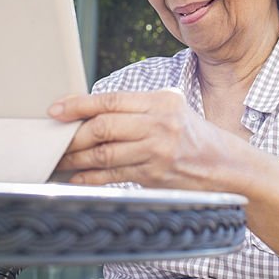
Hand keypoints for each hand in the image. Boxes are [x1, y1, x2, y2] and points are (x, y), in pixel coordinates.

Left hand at [49, 88, 228, 188]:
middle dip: (72, 135)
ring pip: (105, 153)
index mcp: (161, 102)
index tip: (55, 110)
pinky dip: (90, 178)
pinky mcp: (155, 176)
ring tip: (58, 160)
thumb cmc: (193, 136)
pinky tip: (76, 178)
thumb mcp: (171, 110)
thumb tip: (89, 112)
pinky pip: (114, 176)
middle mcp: (160, 124)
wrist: (226, 166)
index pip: (111, 101)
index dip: (79, 105)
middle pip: (104, 127)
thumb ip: (136, 108)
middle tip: (51, 140)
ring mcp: (158, 152)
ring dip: (75, 159)